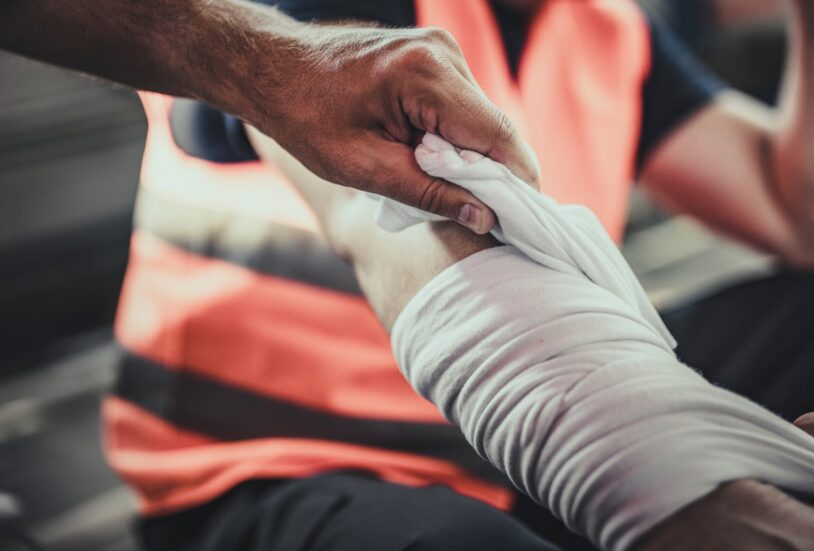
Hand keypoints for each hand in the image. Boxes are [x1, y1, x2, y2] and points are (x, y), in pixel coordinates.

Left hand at [244, 26, 538, 233]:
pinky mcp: (436, 56)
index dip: (518, 181)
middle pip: (495, 127)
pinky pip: (464, 107)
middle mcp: (443, 54)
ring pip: (482, 119)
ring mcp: (441, 50)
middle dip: (495, 174)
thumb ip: (430, 194)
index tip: (524, 220)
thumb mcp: (364, 169)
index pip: (497, 135)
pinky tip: (434, 160)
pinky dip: (458, 138)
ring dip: (474, 157)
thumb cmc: (307, 118)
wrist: (274, 70)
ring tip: (445, 187)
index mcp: (425, 76)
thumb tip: (486, 218)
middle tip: (484, 216)